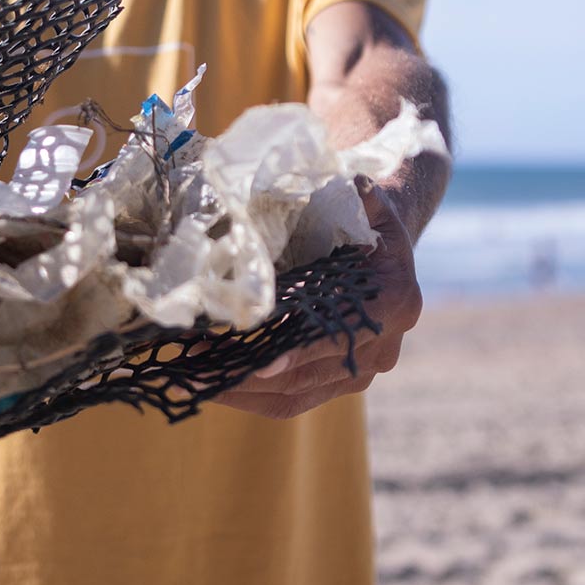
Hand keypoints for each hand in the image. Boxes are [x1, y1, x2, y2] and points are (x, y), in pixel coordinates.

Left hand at [215, 189, 423, 419]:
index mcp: (395, 301)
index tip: (261, 361)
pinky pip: (291, 400)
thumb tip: (353, 184)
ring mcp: (361, 371)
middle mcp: (383, 347)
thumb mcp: (367, 202)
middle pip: (311, 372)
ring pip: (296, 394)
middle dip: (251, 373)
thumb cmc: (362, 219)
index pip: (345, 333)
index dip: (303, 349)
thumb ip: (360, 196)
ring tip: (189, 378)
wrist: (379, 249)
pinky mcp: (337, 383)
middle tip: (198, 367)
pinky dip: (249, 397)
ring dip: (240, 390)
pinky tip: (209, 384)